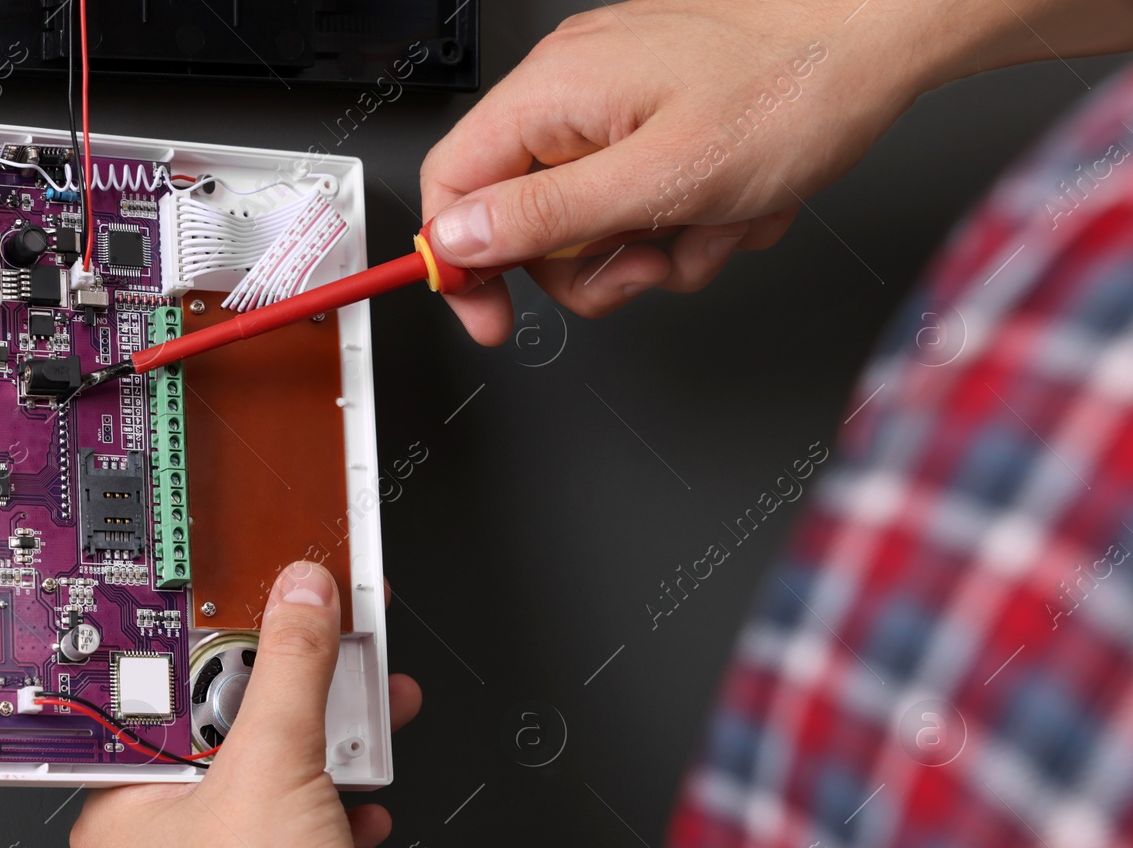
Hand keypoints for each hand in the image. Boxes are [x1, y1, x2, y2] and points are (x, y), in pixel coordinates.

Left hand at [70, 561, 421, 847]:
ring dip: (328, 740)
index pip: (157, 688)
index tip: (247, 598)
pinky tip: (362, 798)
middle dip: (290, 686)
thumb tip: (299, 600)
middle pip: (226, 722)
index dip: (208, 638)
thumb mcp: (274, 768)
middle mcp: (158, 834)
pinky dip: (338, 801)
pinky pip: (304, 816)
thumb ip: (291, 668)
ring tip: (365, 710)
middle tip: (323, 640)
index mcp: (120, 802)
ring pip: (272, 768)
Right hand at [420, 0, 1132, 343]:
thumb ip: (545, 216)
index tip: (491, 316)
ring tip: (711, 224)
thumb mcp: (659, 180)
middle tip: (651, 258)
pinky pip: (638, 200)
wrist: (879, 46)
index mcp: (554, 91)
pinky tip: (732, 204)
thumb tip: (457, 240)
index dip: (460, 263)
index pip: (453, 185)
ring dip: (654, 247)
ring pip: (591, 223)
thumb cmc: (790, 93)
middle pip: (526, 220)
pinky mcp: (654, 117)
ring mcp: (616, 102)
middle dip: (594, 262)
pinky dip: (685, 221)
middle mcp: (573, 89)